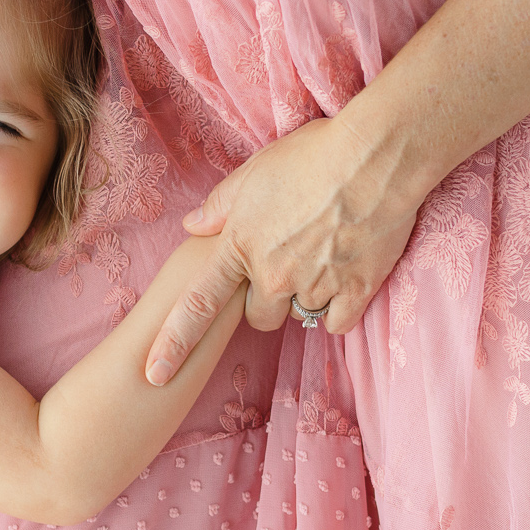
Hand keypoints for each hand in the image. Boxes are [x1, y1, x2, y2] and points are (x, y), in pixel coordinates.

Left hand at [144, 115, 419, 383]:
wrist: (375, 158)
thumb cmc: (313, 154)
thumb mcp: (255, 170)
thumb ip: (221, 204)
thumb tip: (193, 226)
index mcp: (241, 245)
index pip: (198, 303)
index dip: (173, 342)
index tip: (154, 375)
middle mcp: (273, 273)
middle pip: (260, 318)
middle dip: (269, 301)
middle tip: (290, 265)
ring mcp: (315, 285)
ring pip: (301, 316)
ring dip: (308, 297)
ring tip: (327, 253)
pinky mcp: (355, 291)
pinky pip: (336, 323)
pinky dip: (340, 308)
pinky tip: (347, 276)